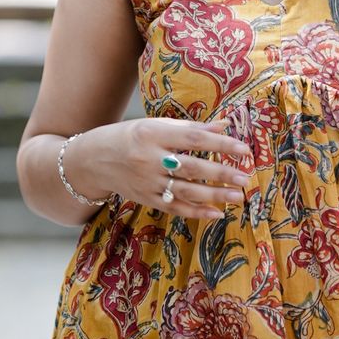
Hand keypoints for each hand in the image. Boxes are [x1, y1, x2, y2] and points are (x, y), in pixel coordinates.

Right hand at [78, 117, 253, 220]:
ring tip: (238, 197)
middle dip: (221, 174)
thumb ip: (190, 128)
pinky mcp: (146, 199)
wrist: (93, 160)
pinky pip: (174, 208)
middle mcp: (149, 159)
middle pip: (191, 168)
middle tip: (245, 178)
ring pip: (185, 191)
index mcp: (153, 133)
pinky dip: (196, 212)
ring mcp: (147, 182)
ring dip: (214, 196)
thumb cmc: (130, 136)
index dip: (221, 145)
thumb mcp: (156, 125)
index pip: (194, 139)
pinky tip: (216, 213)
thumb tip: (225, 125)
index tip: (244, 150)